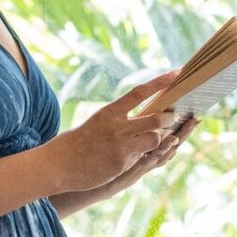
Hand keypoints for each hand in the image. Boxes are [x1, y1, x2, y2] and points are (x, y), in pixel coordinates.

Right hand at [47, 75, 195, 200]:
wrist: (59, 164)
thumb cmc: (80, 141)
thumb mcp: (99, 122)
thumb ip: (121, 119)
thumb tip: (147, 117)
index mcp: (110, 111)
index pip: (140, 92)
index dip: (160, 82)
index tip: (176, 73)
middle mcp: (118, 127)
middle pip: (157, 118)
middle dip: (169, 117)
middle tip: (173, 116)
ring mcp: (122, 146)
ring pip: (155, 139)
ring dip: (158, 139)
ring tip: (154, 139)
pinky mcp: (122, 163)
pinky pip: (142, 157)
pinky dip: (141, 155)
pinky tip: (130, 156)